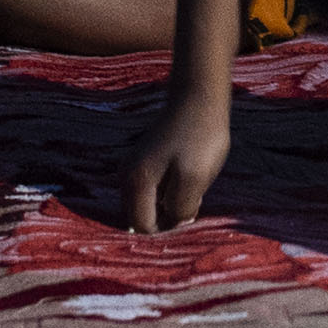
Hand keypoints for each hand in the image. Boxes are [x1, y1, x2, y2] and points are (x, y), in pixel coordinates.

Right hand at [118, 101, 232, 232]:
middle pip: (142, 217)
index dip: (167, 231)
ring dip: (169, 206)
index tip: (189, 220)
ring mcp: (134, 167)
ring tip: (192, 191)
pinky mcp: (146, 160)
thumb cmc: (199, 137)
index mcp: (135, 183)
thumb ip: (180, 208)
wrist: (199, 97)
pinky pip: (154, 190)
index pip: (144, 227)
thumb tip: (173, 224)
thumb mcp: (194, 178)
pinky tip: (188, 182)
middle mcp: (127, 177)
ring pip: (149, 204)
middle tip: (192, 205)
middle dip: (166, 219)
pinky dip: (169, 193)